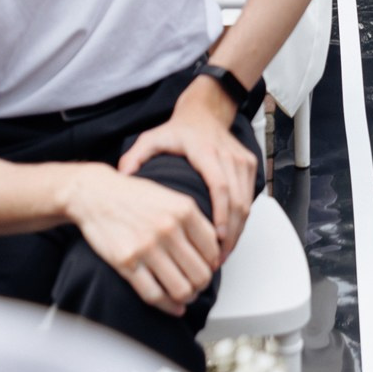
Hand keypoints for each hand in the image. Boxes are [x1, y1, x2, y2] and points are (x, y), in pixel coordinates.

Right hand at [64, 164, 222, 316]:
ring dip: (187, 298)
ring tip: (185, 296)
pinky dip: (168, 306)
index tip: (207, 268)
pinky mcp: (127, 263)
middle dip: (201, 284)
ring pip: (181, 289)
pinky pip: (154, 295)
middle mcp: (169, 228)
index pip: (213, 250)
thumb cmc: (133, 196)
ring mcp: (147, 247)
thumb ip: (193, 220)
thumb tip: (214, 251)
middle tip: (197, 286)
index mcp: (184, 210)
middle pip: (201, 273)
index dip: (213, 265)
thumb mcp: (171, 197)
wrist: (95, 194)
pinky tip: (173, 307)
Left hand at [116, 76, 257, 253]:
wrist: (204, 113)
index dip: (220, 214)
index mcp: (205, 151)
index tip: (215, 238)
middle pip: (237, 200)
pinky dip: (241, 220)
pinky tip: (229, 238)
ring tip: (221, 254)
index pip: (219, 185)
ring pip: (246, 202)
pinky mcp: (249, 165)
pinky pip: (249, 198)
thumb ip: (135, 156)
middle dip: (229, 233)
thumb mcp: (152, 139)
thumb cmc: (179, 130)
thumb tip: (122, 176)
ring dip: (236, 231)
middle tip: (215, 258)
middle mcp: (227, 155)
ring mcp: (242, 160)